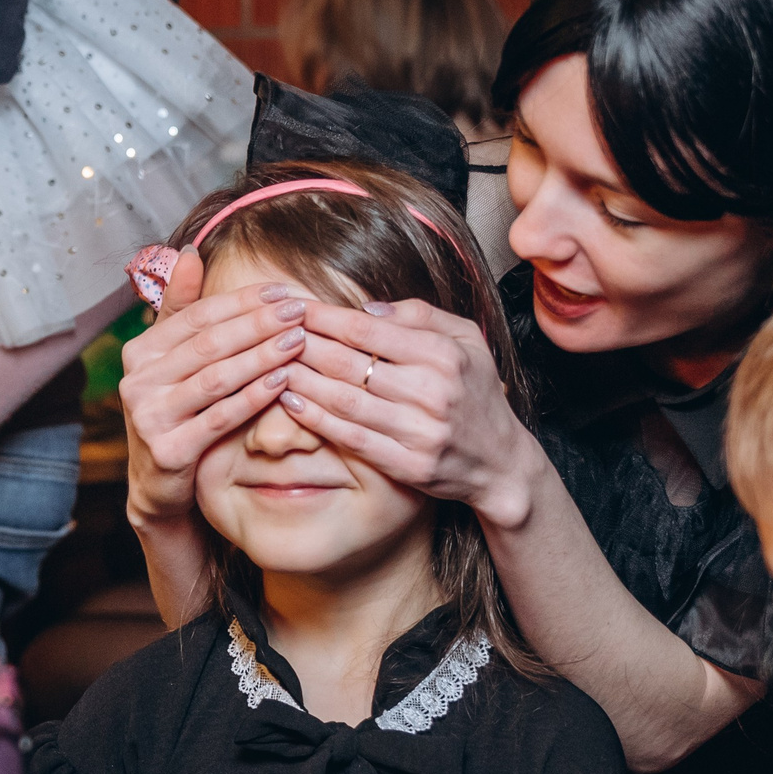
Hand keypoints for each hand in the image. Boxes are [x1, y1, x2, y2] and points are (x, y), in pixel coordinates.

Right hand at [116, 270, 307, 531]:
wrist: (159, 485)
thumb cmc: (176, 413)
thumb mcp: (172, 361)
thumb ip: (180, 310)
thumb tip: (190, 253)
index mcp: (139, 351)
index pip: (198, 316)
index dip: (242, 301)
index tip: (282, 291)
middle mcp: (137, 381)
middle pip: (210, 344)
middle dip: (259, 324)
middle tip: (300, 310)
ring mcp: (149, 416)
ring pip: (216, 378)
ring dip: (261, 356)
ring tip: (299, 340)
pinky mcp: (168, 450)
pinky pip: (220, 417)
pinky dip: (254, 397)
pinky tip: (283, 381)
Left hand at [275, 298, 543, 528]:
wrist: (501, 461)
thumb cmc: (475, 390)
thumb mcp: (466, 340)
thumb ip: (420, 315)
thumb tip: (366, 308)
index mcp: (444, 355)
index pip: (369, 331)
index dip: (325, 318)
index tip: (295, 307)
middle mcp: (433, 393)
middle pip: (350, 364)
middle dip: (304, 346)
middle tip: (272, 333)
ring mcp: (420, 432)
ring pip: (344, 401)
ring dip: (301, 381)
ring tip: (272, 364)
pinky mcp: (408, 466)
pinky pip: (350, 438)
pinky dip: (315, 419)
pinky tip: (289, 402)